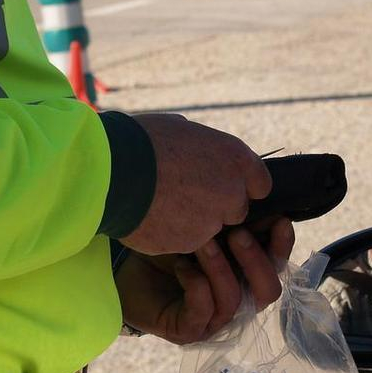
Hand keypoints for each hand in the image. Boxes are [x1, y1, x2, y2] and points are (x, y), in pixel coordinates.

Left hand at [116, 217, 294, 344]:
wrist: (124, 267)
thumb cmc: (167, 246)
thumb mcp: (204, 228)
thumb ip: (234, 219)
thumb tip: (259, 195)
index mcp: (245, 276)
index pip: (277, 267)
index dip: (283, 246)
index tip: (279, 220)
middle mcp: (236, 302)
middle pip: (268, 292)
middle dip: (256, 261)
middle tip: (237, 232)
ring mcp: (212, 321)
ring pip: (233, 301)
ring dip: (220, 268)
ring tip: (202, 242)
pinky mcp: (187, 330)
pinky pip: (203, 311)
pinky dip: (196, 284)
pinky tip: (181, 265)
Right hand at [120, 114, 272, 254]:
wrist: (111, 172)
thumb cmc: (141, 141)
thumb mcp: (181, 129)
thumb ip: (202, 148)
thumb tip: (198, 151)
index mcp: (235, 158)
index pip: (259, 183)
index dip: (239, 185)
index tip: (221, 184)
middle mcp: (232, 192)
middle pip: (236, 210)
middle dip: (215, 206)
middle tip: (183, 195)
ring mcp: (212, 221)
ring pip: (209, 228)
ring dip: (191, 222)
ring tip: (160, 204)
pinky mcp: (190, 243)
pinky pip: (185, 241)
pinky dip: (171, 234)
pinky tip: (150, 217)